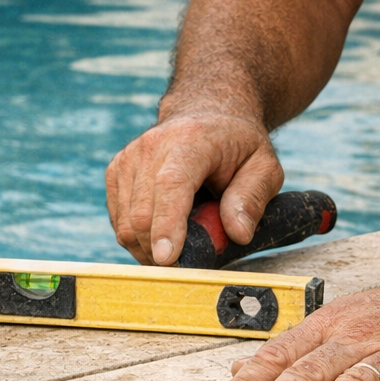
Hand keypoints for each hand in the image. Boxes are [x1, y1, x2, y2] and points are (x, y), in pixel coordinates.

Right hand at [106, 111, 282, 265]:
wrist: (205, 114)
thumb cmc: (237, 145)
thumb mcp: (264, 166)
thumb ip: (253, 198)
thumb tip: (238, 234)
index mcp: (191, 140)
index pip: (170, 185)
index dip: (166, 224)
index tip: (167, 258)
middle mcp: (151, 146)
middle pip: (142, 214)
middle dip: (160, 253)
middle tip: (189, 266)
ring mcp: (128, 159)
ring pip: (125, 225)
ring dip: (150, 250)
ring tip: (179, 247)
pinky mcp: (115, 173)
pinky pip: (119, 223)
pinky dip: (139, 240)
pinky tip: (162, 233)